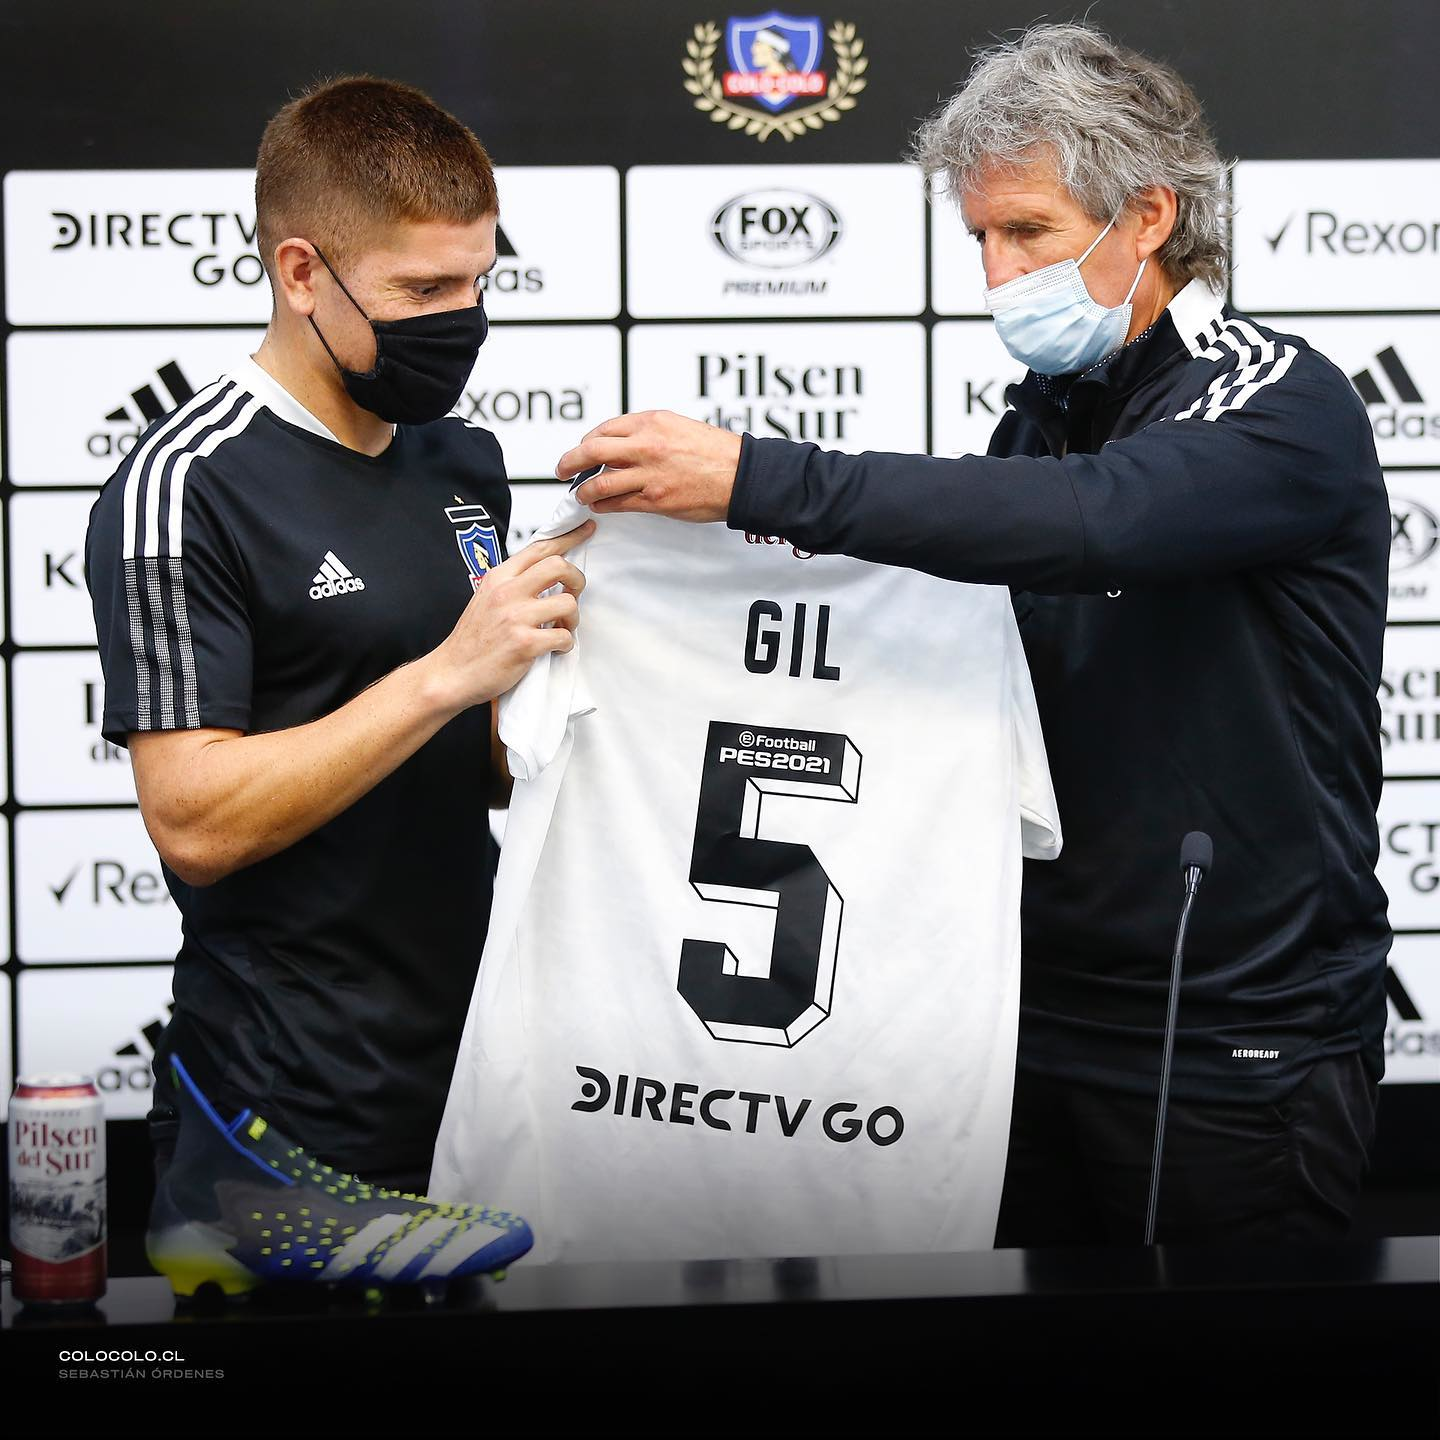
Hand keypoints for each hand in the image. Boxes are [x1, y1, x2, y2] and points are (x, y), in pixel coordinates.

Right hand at [425, 522, 592, 712]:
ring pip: (568, 603)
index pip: (539, 547)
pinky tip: (554, 648)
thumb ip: (512, 584)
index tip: (586, 530)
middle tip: (573, 595)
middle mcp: (507, 592)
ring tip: (561, 628)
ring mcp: (516, 617)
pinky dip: (565, 644)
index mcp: (498, 578)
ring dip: (573, 618)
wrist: (451, 673)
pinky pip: (564, 636)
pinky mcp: (525, 643)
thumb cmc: (471, 639)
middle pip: (559, 566)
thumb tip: (545, 574)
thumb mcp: (486, 598)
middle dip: (577, 579)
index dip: (568, 537)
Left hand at [555, 410, 741, 522]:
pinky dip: (603, 505)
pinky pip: (618, 503)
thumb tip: (625, 444)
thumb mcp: (679, 427)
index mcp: (652, 422)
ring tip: (581, 494)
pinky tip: (600, 506)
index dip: (587, 441)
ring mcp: (648, 474)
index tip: (583, 449)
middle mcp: (646, 445)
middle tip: (562, 469)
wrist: (742, 475)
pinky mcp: (655, 500)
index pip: (605, 429)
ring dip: (584, 490)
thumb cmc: (717, 453)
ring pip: (599, 482)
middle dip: (569, 462)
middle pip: (591, 451)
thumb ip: (650, 433)